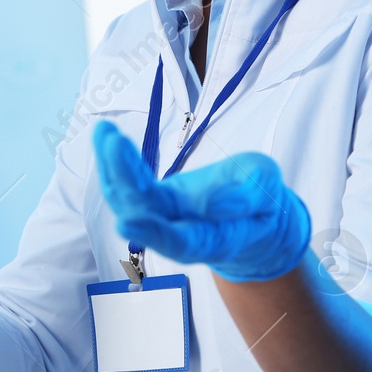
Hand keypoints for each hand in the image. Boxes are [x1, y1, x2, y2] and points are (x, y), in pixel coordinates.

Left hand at [92, 121, 309, 281]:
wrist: (251, 218)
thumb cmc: (261, 207)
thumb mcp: (267, 194)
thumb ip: (247, 198)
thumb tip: (212, 202)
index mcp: (210, 240)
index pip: (178, 240)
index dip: (153, 233)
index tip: (128, 221)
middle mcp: (177, 231)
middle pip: (141, 213)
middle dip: (124, 180)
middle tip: (114, 145)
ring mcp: (161, 215)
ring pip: (127, 197)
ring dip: (112, 165)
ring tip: (104, 131)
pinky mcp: (154, 198)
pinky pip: (128, 182)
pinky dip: (114, 160)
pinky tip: (105, 134)